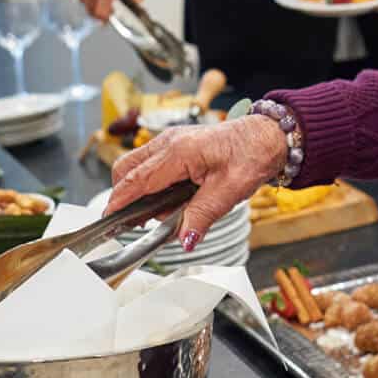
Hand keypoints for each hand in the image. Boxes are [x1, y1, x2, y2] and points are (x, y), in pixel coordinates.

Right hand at [105, 113, 287, 249]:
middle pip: (126, 169)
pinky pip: (152, 163)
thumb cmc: (252, 155)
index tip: (109, 221)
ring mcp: (171, 140)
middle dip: (125, 196)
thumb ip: (201, 216)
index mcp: (178, 152)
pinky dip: (154, 182)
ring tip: (172, 208)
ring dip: (142, 191)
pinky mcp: (177, 144)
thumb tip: (184, 240)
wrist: (268, 137)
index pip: (135, 180)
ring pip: (136, 166)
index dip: (118, 202)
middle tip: (142, 221)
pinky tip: (177, 196)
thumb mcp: (229, 192)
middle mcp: (169, 142)